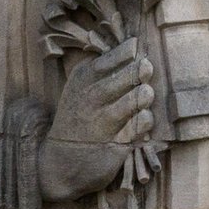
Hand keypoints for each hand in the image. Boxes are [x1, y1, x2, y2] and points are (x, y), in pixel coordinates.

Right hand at [39, 38, 154, 201]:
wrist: (62, 163)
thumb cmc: (77, 118)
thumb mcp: (79, 89)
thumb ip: (102, 68)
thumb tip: (133, 45)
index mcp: (82, 79)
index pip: (111, 58)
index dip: (128, 51)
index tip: (135, 49)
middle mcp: (92, 97)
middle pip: (129, 75)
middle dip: (142, 70)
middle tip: (146, 69)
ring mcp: (104, 120)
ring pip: (138, 97)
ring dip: (146, 94)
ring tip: (144, 94)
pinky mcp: (118, 140)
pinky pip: (143, 122)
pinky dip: (146, 118)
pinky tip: (141, 118)